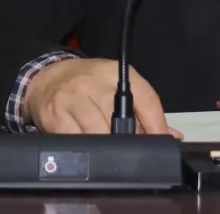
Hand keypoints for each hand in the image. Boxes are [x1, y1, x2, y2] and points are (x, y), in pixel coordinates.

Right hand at [23, 57, 181, 137]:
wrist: (49, 76)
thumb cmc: (88, 83)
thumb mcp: (117, 85)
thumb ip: (144, 110)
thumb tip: (170, 135)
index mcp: (118, 73)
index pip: (147, 99)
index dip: (157, 125)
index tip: (160, 142)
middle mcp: (96, 82)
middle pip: (122, 120)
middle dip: (127, 139)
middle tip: (127, 146)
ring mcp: (74, 96)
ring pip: (98, 132)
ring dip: (104, 144)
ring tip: (104, 144)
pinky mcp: (55, 113)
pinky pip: (75, 139)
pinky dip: (83, 147)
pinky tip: (84, 142)